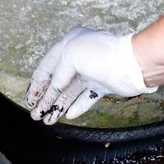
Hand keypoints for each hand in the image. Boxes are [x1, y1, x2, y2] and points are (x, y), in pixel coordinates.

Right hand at [25, 26, 156, 124]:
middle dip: (45, 99)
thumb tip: (55, 88)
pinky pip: (86, 97)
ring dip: (58, 105)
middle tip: (35, 114)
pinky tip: (67, 115)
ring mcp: (91, 71)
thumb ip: (58, 73)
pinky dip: (77, 106)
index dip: (37, 84)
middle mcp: (80, 56)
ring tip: (47, 120)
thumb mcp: (71, 56)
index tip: (30, 99)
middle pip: (57, 81)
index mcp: (70, 43)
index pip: (47, 66)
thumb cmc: (103, 54)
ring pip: (70, 91)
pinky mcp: (103, 84)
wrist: (133, 65)